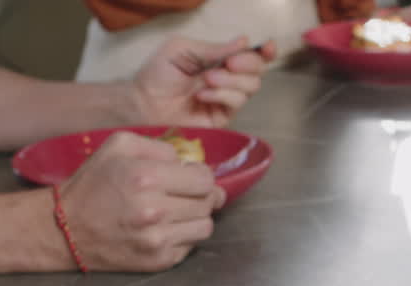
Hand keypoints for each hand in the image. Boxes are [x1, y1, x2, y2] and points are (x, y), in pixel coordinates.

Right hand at [59, 131, 224, 271]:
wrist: (65, 229)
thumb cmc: (93, 184)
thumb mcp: (118, 146)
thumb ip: (159, 146)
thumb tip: (187, 163)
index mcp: (147, 177)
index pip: (205, 179)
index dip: (201, 176)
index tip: (190, 177)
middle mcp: (156, 211)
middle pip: (208, 202)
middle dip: (201, 195)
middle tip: (185, 194)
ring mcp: (157, 239)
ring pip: (205, 226)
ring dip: (196, 217)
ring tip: (177, 212)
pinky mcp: (158, 261)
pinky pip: (191, 246)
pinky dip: (184, 236)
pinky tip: (165, 228)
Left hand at [132, 35, 276, 127]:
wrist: (143, 102)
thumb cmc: (158, 73)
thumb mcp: (183, 49)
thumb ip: (213, 48)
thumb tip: (245, 41)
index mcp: (220, 60)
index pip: (251, 56)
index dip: (264, 52)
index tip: (267, 47)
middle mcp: (227, 79)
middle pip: (258, 71)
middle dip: (248, 64)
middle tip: (228, 63)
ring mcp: (225, 100)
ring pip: (251, 87)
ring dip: (230, 80)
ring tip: (206, 80)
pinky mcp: (221, 118)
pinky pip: (235, 103)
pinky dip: (221, 95)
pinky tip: (201, 95)